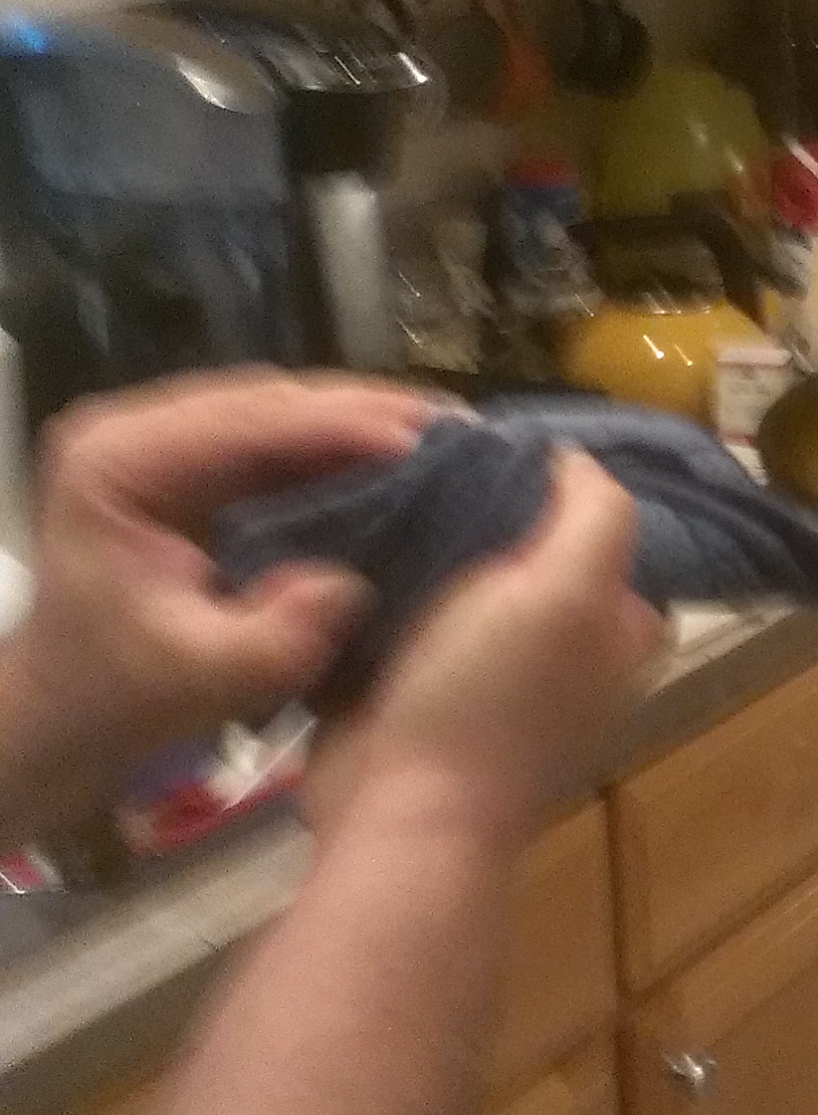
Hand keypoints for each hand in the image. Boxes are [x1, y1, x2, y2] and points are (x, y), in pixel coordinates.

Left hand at [0, 373, 433, 834]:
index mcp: (118, 462)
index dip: (342, 425)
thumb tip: (354, 584)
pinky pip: (272, 438)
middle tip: (459, 426)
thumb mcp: (201, 680)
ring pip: (276, 410)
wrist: (62, 715)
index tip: (428, 438)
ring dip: (358, 420)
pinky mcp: (183, 461)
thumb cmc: (118, 700)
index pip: (246, 422)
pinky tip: (399, 456)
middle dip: (364, 410)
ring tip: (444, 434)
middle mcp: (132, 429)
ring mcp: (156, 439)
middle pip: (265, 399)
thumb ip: (277, 636)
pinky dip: (335, 445)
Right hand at [305, 449, 663, 848]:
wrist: (400, 810)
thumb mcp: (569, 590)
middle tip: (432, 463)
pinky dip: (396, 577)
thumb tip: (571, 460)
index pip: (607, 529)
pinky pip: (418, 608)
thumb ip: (594, 513)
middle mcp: (571, 652)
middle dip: (488, 506)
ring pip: (471, 572)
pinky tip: (366, 537)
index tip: (499, 452)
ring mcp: (498, 674)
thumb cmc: (494, 698)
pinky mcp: (429, 687)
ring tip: (392, 488)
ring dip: (434, 536)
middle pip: (534, 546)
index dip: (561, 487)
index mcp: (621, 632)